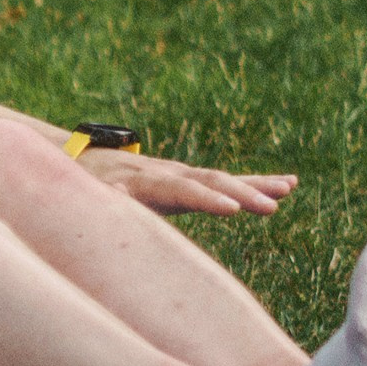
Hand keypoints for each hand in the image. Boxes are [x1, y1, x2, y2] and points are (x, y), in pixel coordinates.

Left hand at [81, 152, 295, 217]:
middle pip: (210, 181)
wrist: (77, 157)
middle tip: (272, 206)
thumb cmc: (80, 185)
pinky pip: (226, 182)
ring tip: (289, 187)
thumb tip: (113, 194)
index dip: (206, 199)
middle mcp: (166, 173)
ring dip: (257, 185)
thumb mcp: (85, 194)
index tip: (232, 209)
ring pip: (224, 178)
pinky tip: (288, 184)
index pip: (180, 190)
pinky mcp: (188, 180)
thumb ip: (102, 197)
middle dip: (241, 194)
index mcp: (142, 182)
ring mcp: (180, 173)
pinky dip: (256, 183)